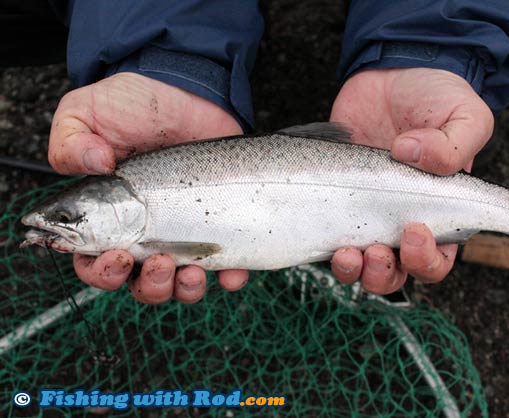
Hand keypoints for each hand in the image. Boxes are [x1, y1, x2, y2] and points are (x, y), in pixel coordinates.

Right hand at [50, 72, 247, 303]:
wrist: (187, 90)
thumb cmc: (132, 104)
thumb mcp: (85, 113)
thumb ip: (71, 143)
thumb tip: (95, 166)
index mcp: (106, 220)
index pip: (95, 263)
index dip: (102, 272)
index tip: (119, 255)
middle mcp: (145, 233)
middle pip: (141, 283)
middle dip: (149, 285)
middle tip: (158, 262)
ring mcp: (184, 231)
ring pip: (181, 283)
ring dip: (184, 290)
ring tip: (191, 272)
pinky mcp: (220, 223)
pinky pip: (227, 264)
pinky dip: (230, 277)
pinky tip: (232, 272)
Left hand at [330, 68, 493, 293]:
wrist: (392, 72)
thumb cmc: (437, 97)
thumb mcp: (465, 114)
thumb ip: (455, 143)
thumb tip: (412, 156)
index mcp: (438, 212)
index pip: (437, 259)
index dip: (427, 260)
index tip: (414, 231)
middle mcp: (400, 219)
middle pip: (396, 272)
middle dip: (384, 274)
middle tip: (375, 252)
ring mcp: (365, 210)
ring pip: (359, 264)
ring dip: (353, 271)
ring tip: (346, 253)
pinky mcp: (335, 198)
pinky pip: (327, 233)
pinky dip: (323, 244)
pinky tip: (323, 234)